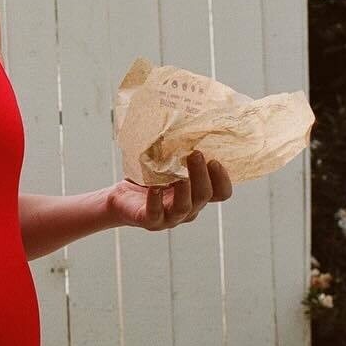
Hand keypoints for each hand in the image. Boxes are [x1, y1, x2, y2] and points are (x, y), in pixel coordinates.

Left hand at [108, 150, 232, 230]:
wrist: (122, 198)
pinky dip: (156, 200)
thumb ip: (179, 155)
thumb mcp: (167, 166)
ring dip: (185, 189)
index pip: (221, 193)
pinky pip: (155, 213)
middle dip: (202, 175)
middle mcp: (188, 209)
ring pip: (184, 207)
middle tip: (196, 154)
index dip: (222, 180)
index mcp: (197, 196)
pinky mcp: (150, 221)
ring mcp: (170, 218)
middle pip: (204, 197)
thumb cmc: (149, 179)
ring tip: (181, 175)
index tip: (215, 160)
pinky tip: (154, 188)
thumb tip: (188, 124)